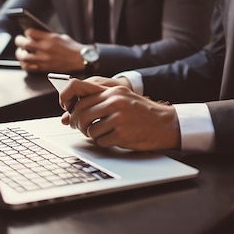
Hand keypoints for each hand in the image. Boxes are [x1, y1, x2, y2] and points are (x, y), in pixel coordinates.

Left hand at [14, 29, 83, 72]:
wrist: (80, 59)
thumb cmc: (72, 48)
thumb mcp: (61, 37)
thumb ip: (49, 36)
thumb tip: (38, 36)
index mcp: (50, 38)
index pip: (30, 32)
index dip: (27, 32)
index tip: (27, 33)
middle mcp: (45, 48)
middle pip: (24, 43)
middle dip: (19, 41)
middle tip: (19, 41)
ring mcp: (44, 59)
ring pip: (23, 56)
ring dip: (20, 53)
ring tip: (21, 52)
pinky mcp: (45, 67)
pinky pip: (29, 67)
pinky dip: (25, 64)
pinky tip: (25, 62)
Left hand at [59, 78, 180, 151]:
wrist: (165, 124)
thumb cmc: (142, 113)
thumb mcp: (123, 98)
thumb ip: (102, 100)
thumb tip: (74, 110)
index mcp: (113, 91)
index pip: (80, 94)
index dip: (70, 105)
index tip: (67, 112)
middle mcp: (115, 102)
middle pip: (81, 113)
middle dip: (78, 124)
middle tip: (82, 128)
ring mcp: (118, 118)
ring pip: (89, 129)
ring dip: (92, 134)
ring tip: (102, 133)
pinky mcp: (122, 134)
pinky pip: (100, 141)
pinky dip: (103, 142)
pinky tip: (112, 139)